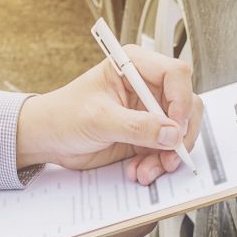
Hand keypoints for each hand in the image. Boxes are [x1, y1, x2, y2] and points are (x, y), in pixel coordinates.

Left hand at [16, 44, 202, 184]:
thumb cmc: (64, 115)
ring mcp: (149, 112)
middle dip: (180, 134)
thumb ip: (137, 126)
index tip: (174, 127)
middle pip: (187, 104)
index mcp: (134, 65)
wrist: (49, 139)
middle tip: (168, 155)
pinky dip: (158, 164)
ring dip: (168, 155)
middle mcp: (147, 86)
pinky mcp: (148, 134)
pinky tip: (140, 170)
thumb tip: (171, 133)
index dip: (181, 100)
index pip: (176, 74)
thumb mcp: (98, 119)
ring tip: (146, 170)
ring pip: (180, 131)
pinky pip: (167, 150)